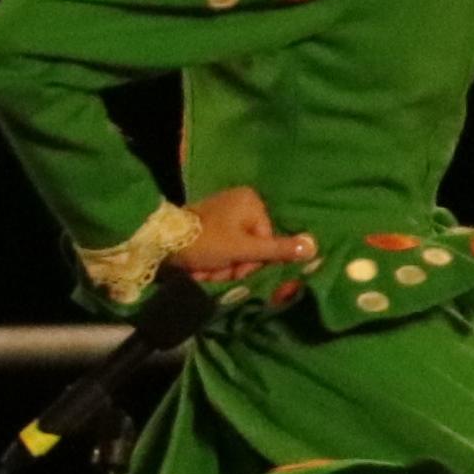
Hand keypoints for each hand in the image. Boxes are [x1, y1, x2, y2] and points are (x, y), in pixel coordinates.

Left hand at [168, 184, 313, 288]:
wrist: (159, 243)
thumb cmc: (206, 242)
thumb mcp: (245, 249)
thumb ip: (279, 249)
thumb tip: (315, 246)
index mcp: (252, 201)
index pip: (268, 240)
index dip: (254, 261)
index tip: (237, 271)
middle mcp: (239, 201)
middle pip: (252, 245)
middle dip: (236, 265)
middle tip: (219, 271)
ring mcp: (222, 211)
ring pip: (236, 250)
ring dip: (224, 267)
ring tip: (207, 270)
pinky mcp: (207, 223)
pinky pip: (222, 246)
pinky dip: (213, 260)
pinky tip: (201, 265)